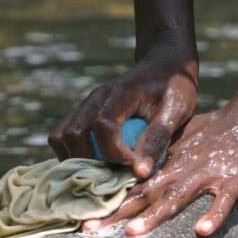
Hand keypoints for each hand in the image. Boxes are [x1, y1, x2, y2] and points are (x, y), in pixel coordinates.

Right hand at [49, 31, 197, 177]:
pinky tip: (95, 162)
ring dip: (75, 159)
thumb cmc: (174, 87)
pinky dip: (72, 152)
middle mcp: (96, 98)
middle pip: (72, 134)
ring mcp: (86, 104)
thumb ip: (157, 139)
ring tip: (101, 170)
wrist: (163, 65)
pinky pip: (64, 135)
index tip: (132, 164)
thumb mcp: (176, 110)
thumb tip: (139, 172)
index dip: (114, 153)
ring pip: (61, 136)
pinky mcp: (84, 112)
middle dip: (90, 161)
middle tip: (114, 172)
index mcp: (120, 94)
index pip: (102, 127)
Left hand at [82, 101, 237, 236]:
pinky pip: (223, 202)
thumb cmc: (218, 132)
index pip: (134, 184)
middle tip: (90, 229)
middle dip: (117, 212)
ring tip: (133, 232)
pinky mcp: (234, 182)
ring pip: (177, 197)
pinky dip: (214, 215)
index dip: (109, 200)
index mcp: (169, 162)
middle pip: (145, 193)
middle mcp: (182, 169)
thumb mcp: (184, 142)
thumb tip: (136, 174)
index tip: (85, 218)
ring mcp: (207, 176)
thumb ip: (162, 158)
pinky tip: (202, 231)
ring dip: (155, 215)